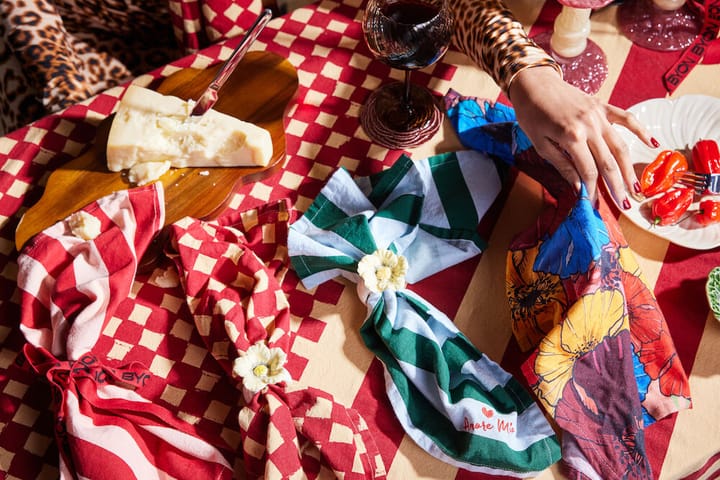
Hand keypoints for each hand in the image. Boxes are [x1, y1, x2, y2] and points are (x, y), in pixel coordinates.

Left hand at [507, 66, 655, 208]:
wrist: (535, 84)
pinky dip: (640, 131)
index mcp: (572, 137)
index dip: (592, 189)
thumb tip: (578, 186)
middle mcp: (590, 126)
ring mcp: (599, 115)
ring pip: (620, 145)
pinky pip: (626, 119)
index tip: (594, 203)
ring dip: (629, 168)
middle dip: (616, 185)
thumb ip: (562, 166)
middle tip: (623, 204)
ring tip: (636, 187)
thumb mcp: (540, 144)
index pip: (588, 170)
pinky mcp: (602, 106)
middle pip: (608, 162)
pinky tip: (653, 144)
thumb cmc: (532, 115)